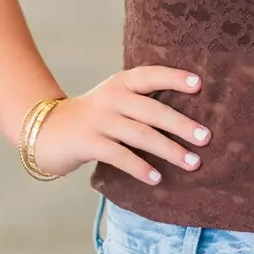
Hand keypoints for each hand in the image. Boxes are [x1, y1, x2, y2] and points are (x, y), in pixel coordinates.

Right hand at [31, 66, 209, 185]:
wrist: (47, 130)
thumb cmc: (95, 117)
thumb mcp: (116, 101)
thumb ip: (143, 103)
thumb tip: (190, 120)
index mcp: (121, 83)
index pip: (151, 75)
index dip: (174, 78)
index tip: (199, 84)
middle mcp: (111, 97)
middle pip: (152, 110)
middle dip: (181, 124)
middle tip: (206, 138)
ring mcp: (99, 120)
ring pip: (140, 134)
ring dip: (169, 150)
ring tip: (192, 163)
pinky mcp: (87, 143)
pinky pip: (119, 155)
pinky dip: (140, 167)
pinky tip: (157, 178)